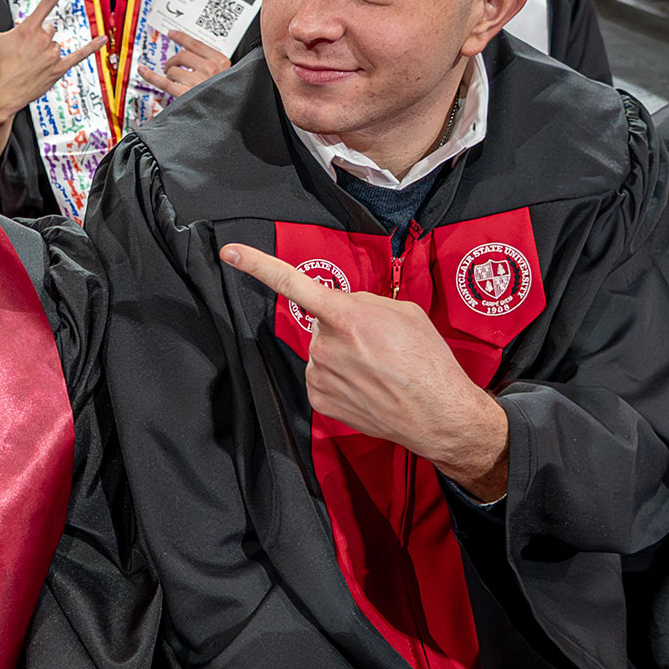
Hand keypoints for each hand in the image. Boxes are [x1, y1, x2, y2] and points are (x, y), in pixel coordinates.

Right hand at [0, 0, 99, 163]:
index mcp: (27, 29)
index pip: (47, 1)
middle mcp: (43, 40)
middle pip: (49, 27)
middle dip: (38, 34)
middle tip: (22, 50)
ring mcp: (52, 56)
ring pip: (55, 43)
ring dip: (45, 48)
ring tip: (29, 62)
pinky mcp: (57, 70)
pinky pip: (78, 56)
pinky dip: (91, 47)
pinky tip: (101, 40)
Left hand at [135, 30, 230, 100]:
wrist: (228, 117)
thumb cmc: (226, 96)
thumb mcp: (227, 75)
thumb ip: (211, 64)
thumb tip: (188, 53)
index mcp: (220, 62)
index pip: (196, 44)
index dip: (181, 38)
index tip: (172, 33)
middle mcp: (209, 70)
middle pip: (182, 55)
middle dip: (173, 60)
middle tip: (170, 65)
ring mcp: (197, 82)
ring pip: (173, 70)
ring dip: (169, 74)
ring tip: (173, 80)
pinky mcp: (185, 94)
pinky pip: (163, 82)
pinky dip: (150, 76)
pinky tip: (143, 71)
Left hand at [219, 242, 510, 497]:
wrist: (437, 415)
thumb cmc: (427, 361)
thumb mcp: (404, 312)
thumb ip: (365, 302)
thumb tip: (344, 305)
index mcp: (347, 316)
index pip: (293, 283)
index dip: (257, 265)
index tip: (230, 253)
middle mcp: (325, 345)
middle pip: (322, 324)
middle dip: (344, 328)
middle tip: (379, 346)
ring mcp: (319, 375)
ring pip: (322, 352)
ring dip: (343, 355)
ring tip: (379, 370)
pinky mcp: (319, 400)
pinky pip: (322, 377)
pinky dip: (340, 379)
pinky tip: (367, 386)